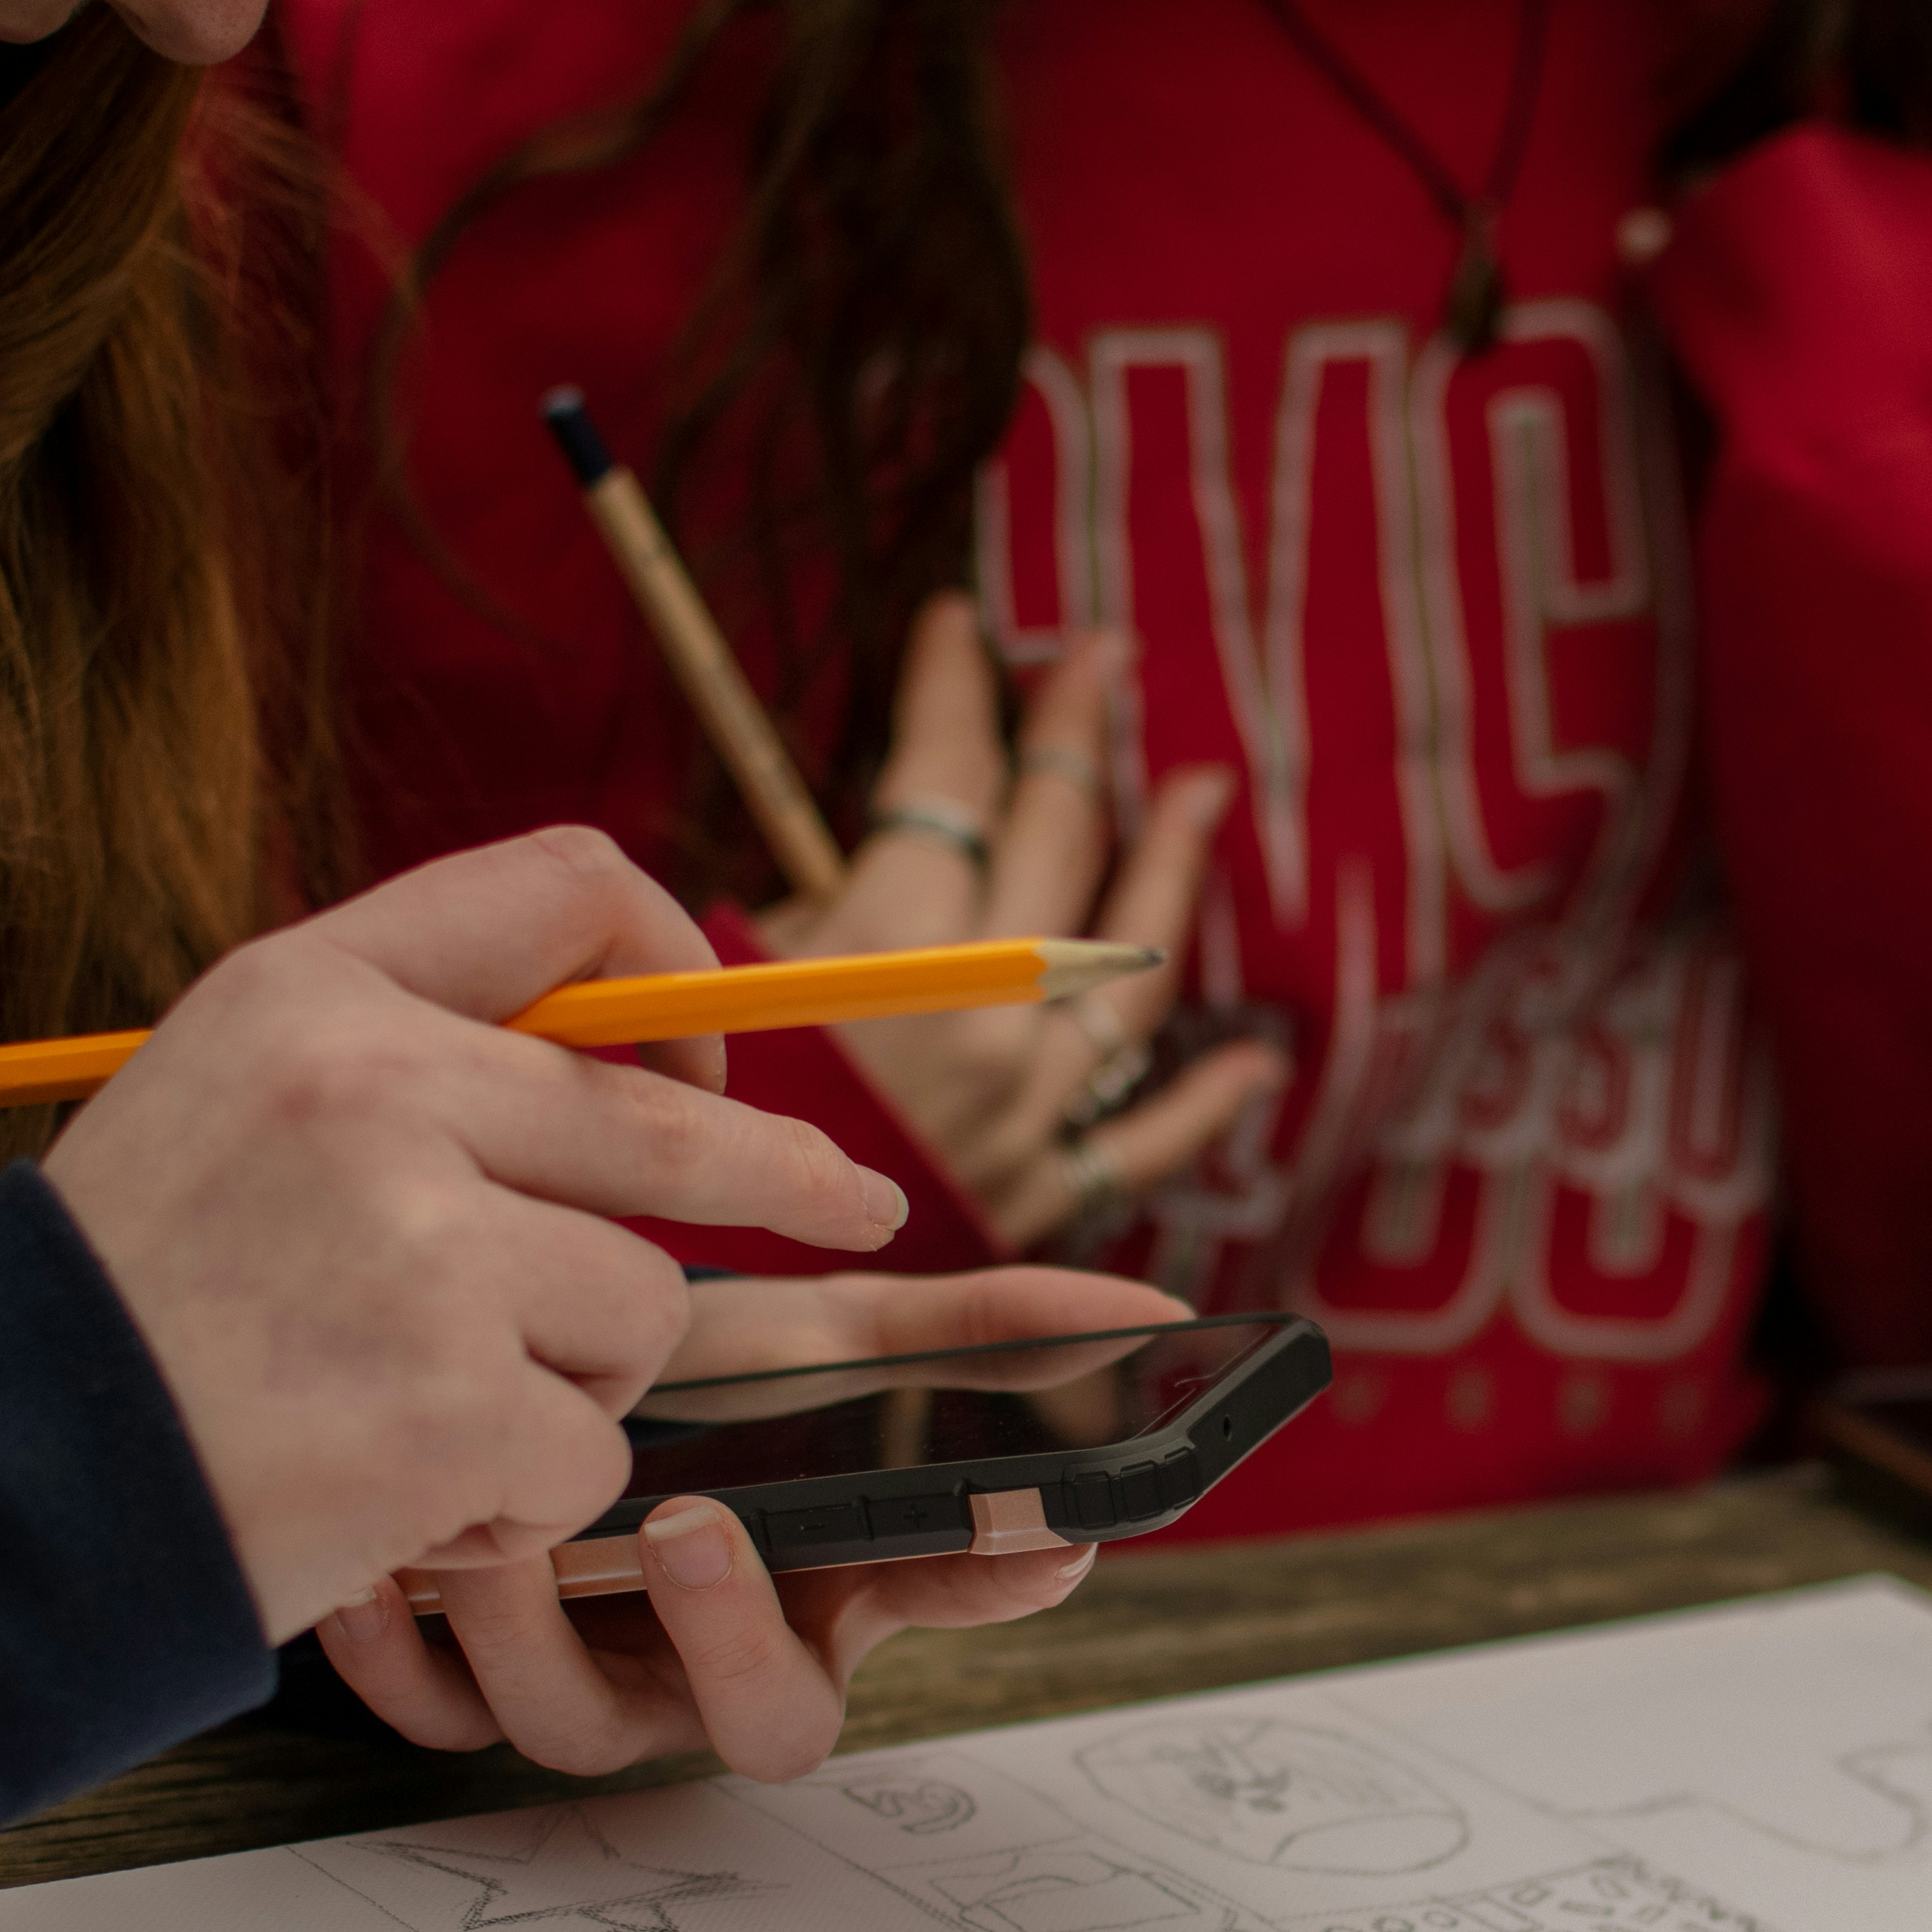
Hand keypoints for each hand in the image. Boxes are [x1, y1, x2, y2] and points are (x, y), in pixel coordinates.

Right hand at [41, 826, 908, 1641]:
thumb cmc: (125, 1311)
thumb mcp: (230, 1104)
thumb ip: (414, 1061)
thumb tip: (638, 1070)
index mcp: (315, 990)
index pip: (571, 891)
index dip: (677, 976)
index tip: (714, 1065)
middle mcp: (376, 1089)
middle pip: (668, 1129)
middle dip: (787, 1180)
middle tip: (867, 1211)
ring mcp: (421, 1245)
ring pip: (637, 1311)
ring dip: (570, 1390)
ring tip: (415, 1412)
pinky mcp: (453, 1396)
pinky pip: (590, 1450)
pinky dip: (519, 1498)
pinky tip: (396, 1493)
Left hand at [313, 1267, 1176, 1777]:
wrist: (538, 1359)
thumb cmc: (708, 1372)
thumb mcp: (843, 1337)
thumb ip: (991, 1336)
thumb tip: (1160, 1315)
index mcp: (828, 1610)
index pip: (938, 1622)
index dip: (963, 1596)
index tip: (1017, 1532)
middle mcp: (715, 1673)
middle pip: (754, 1724)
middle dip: (728, 1635)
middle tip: (695, 1525)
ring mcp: (589, 1687)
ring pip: (567, 1724)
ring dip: (537, 1628)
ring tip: (501, 1522)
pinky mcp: (460, 1685)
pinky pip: (425, 1713)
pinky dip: (396, 1649)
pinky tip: (382, 1565)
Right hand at [755, 596, 1286, 1249]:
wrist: (702, 1304)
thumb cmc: (678, 1134)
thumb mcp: (705, 988)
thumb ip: (789, 923)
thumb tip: (852, 873)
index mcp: (890, 944)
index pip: (944, 775)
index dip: (954, 688)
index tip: (962, 626)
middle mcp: (983, 1011)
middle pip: (1052, 840)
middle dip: (1073, 734)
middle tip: (1103, 660)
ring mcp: (1027, 1102)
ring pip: (1128, 965)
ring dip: (1169, 866)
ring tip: (1199, 794)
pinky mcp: (1041, 1191)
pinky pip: (1144, 1137)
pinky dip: (1205, 1100)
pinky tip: (1253, 1063)